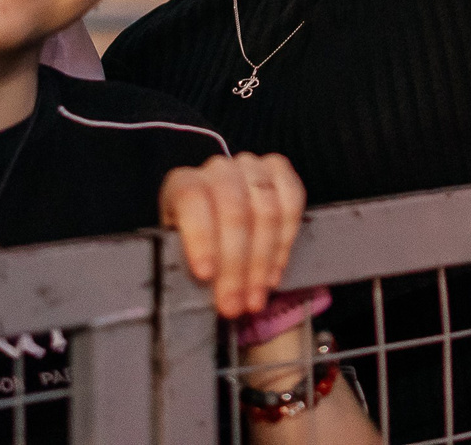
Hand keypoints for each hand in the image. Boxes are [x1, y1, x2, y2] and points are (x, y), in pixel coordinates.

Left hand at [159, 151, 306, 317]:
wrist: (218, 227)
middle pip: (233, 211)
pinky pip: (292, 202)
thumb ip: (183, 265)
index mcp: (183, 182)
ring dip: (262, 263)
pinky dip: (285, 242)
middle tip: (233, 305)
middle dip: (235, 266)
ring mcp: (251, 166)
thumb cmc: (196, 245)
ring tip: (254, 298)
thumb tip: (192, 296)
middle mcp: (218, 169)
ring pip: (266, 210)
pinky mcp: (279, 171)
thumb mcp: (178, 253)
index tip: (205, 275)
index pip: (192, 199)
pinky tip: (274, 273)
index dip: (201, 236)